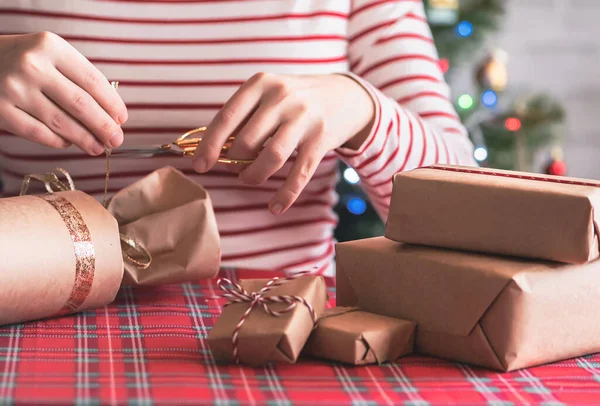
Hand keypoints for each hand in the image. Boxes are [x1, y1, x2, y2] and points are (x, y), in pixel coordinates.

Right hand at [0, 32, 127, 154]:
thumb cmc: (25, 61)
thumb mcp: (51, 56)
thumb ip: (78, 79)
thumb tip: (112, 116)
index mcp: (51, 47)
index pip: (92, 81)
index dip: (112, 104)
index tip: (122, 119)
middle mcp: (32, 65)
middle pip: (80, 104)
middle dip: (103, 126)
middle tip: (116, 140)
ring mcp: (14, 88)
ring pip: (61, 122)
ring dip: (85, 139)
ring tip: (98, 147)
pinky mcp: (0, 110)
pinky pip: (39, 133)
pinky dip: (58, 141)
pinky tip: (69, 143)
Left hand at [193, 72, 373, 214]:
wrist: (344, 95)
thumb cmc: (295, 99)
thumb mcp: (268, 94)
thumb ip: (244, 116)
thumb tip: (213, 151)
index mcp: (261, 83)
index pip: (227, 117)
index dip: (210, 145)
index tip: (199, 166)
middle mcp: (282, 97)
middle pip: (246, 142)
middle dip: (234, 163)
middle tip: (235, 168)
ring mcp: (304, 118)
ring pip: (271, 158)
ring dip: (254, 176)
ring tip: (250, 179)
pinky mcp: (321, 139)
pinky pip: (299, 174)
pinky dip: (285, 195)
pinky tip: (275, 207)